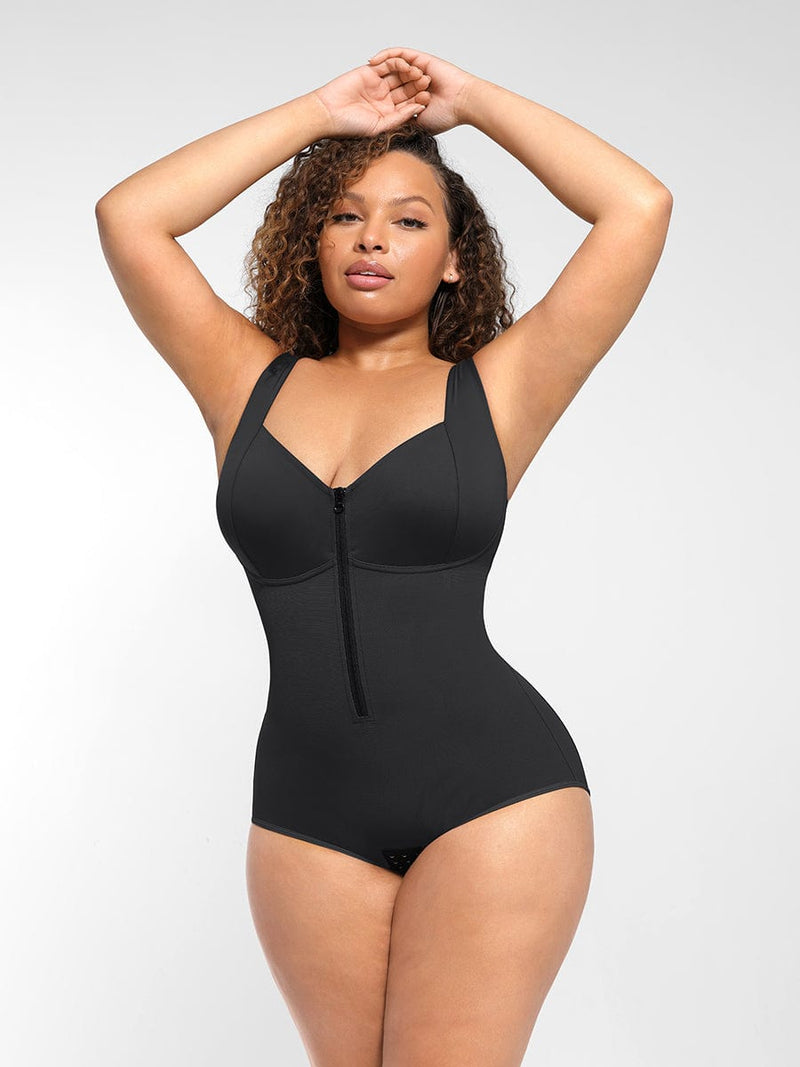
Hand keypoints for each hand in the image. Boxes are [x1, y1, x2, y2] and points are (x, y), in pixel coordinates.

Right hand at [312, 59, 432, 137]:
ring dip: (409, 73)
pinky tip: (406, 65)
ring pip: (398, 76)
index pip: (407, 105)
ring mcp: (378, 84)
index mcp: (388, 113)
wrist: (329, 114)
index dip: (418, 101)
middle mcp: (384, 98)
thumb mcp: (380, 126)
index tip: (428, 99)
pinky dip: (397, 63)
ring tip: (418, 73)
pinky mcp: (370, 72)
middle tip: (428, 82)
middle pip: (405, 89)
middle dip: (416, 85)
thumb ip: (399, 118)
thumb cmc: (351, 126)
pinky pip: (387, 64)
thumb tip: (419, 109)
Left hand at [367, 47, 479, 134]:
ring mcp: (417, 70)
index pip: (392, 97)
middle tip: (356, 85)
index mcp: (413, 98)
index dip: (377, 99)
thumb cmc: (445, 116)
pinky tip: (373, 61)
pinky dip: (386, 56)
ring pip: (393, 67)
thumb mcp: (418, 124)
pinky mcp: (420, 60)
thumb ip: (403, 124)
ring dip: (377, 67)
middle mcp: (414, 83)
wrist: (462, 102)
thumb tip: (388, 132)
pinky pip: (399, 55)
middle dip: (373, 82)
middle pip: (390, 80)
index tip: (361, 104)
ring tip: (361, 70)